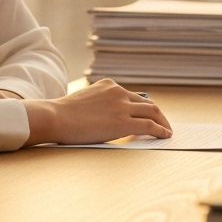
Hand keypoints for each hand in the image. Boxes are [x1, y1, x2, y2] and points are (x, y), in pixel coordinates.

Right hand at [22, 78, 171, 145]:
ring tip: (167, 131)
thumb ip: (99, 105)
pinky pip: (148, 125)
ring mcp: (121, 106)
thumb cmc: (62, 115)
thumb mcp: (83, 100)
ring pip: (152, 112)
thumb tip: (107, 118)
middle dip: (157, 114)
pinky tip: (165, 135)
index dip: (143, 108)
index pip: (133, 96)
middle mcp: (118, 91)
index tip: (149, 116)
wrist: (54, 117)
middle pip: (147, 102)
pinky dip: (160, 130)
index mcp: (108, 85)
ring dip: (163, 122)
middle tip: (164, 124)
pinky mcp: (122, 121)